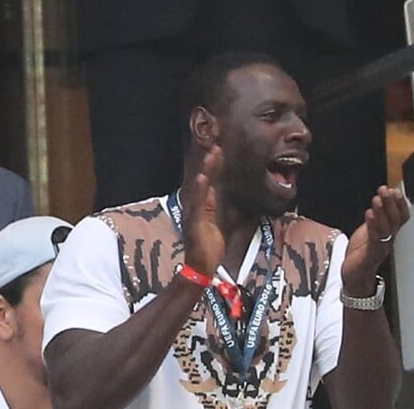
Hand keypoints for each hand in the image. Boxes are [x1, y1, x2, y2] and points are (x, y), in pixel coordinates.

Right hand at [182, 145, 225, 276]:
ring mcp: (194, 212)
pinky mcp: (196, 221)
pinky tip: (203, 178)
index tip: (218, 150)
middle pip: (204, 180)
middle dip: (210, 163)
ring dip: (207, 170)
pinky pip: (199, 203)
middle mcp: (195, 206)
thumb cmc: (208, 248)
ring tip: (212, 155)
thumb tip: (212, 190)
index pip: (208, 182)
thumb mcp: (212, 223)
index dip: (213, 166)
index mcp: (201, 206)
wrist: (201, 268)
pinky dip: (200, 190)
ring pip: (201, 187)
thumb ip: (210, 206)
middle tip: (217, 145)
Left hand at [341, 186, 409, 295]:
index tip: (395, 190)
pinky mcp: (370, 254)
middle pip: (394, 220)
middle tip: (386, 190)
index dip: (399, 204)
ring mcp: (380, 247)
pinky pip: (374, 239)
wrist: (355, 276)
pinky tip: (369, 215)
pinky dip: (372, 226)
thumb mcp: (369, 231)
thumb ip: (375, 217)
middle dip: (390, 204)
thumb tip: (379, 199)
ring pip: (385, 228)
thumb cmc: (362, 252)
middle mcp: (387, 240)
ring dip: (381, 212)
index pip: (399, 217)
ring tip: (377, 199)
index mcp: (388, 233)